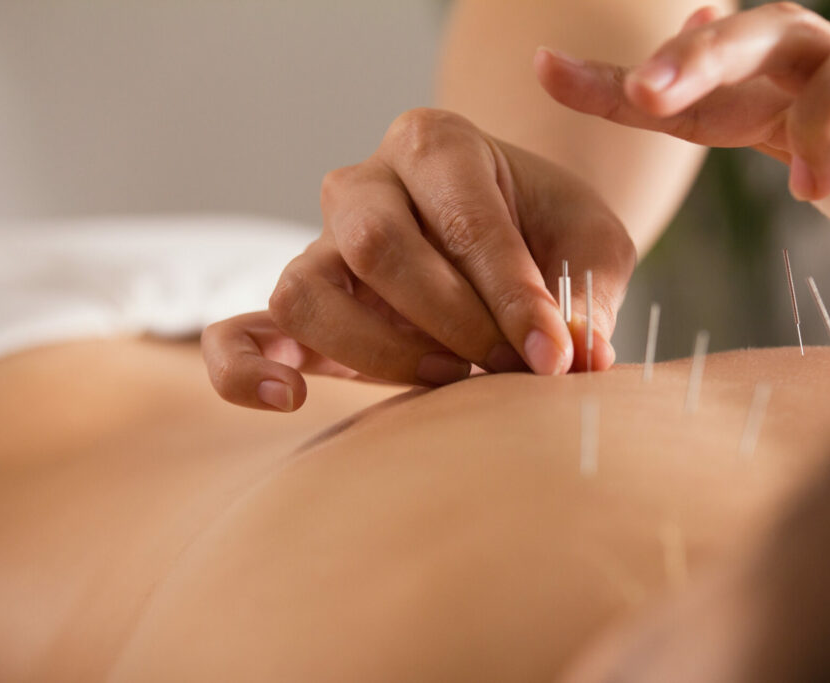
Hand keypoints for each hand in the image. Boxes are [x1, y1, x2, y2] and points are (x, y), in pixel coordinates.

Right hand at [202, 108, 634, 410]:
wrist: (512, 230)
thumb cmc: (549, 232)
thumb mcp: (589, 247)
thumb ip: (587, 297)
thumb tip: (581, 358)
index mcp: (437, 144)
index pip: (464, 220)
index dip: (512, 296)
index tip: (555, 356)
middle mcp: (366, 184)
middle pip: (378, 245)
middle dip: (453, 320)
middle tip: (510, 368)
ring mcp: (322, 245)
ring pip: (307, 291)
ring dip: (380, 351)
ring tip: (451, 379)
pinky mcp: (304, 306)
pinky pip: (240, 333)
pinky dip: (246, 369)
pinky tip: (291, 399)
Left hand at [536, 3, 829, 239]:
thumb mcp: (778, 130)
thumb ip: (715, 104)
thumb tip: (658, 50)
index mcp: (781, 74)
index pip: (695, 61)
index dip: (623, 72)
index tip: (544, 70)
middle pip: (770, 26)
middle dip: (703, 57)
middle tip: (652, 99)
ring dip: (829, 124)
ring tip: (812, 194)